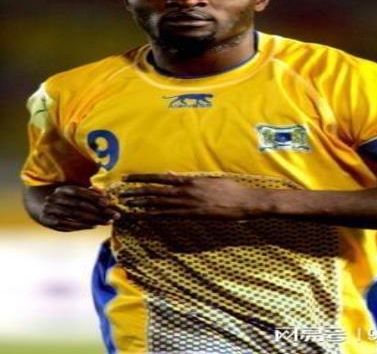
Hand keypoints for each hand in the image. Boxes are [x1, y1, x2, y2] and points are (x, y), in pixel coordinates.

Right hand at [40, 185, 120, 231]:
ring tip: (106, 221)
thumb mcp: (76, 193)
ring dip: (92, 219)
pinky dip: (82, 226)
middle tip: (112, 215)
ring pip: (74, 216)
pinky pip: (68, 225)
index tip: (107, 203)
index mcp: (62, 189)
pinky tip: (94, 226)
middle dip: (97, 211)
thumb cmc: (66, 199)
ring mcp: (50, 210)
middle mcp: (55, 198)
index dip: (93, 197)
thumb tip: (105, 193)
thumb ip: (91, 192)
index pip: (79, 192)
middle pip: (79, 205)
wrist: (43, 208)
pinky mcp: (49, 222)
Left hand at [120, 173, 271, 218]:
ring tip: (124, 206)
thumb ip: (187, 177)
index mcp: (189, 179)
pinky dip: (155, 216)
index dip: (141, 178)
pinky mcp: (193, 216)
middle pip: (154, 191)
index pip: (159, 177)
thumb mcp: (208, 178)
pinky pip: (169, 216)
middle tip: (118, 193)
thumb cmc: (229, 188)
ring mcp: (188, 204)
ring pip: (158, 204)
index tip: (127, 178)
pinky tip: (143, 217)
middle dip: (134, 192)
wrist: (243, 201)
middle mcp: (185, 190)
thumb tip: (169, 174)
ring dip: (140, 205)